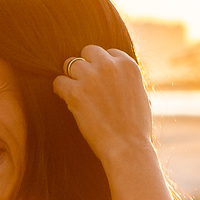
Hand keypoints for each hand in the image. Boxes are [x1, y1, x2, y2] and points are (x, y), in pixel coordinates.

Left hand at [52, 46, 153, 168]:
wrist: (128, 147)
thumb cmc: (136, 128)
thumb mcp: (141, 96)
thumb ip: (127, 81)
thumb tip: (118, 79)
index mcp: (128, 65)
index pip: (109, 52)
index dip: (103, 65)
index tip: (101, 79)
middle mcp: (109, 65)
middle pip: (88, 52)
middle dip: (86, 65)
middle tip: (86, 84)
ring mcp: (91, 77)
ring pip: (70, 64)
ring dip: (72, 78)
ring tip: (76, 94)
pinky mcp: (75, 92)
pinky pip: (58, 82)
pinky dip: (60, 90)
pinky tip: (67, 100)